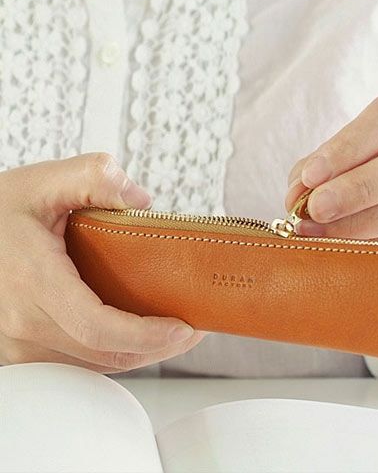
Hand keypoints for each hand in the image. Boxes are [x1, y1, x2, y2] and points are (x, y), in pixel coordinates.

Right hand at [0, 153, 204, 372]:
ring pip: (92, 364)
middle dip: (157, 347)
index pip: (98, 327)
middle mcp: (24, 322)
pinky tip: (133, 334)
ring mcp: (20, 342)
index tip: (184, 329)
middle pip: (104, 353)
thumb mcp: (41, 182)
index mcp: (33, 281)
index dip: (146, 335)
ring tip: (172, 332)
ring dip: (138, 353)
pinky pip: (75, 361)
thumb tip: (138, 199)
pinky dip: (111, 352)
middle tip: (192, 330)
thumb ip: (91, 178)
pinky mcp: (22, 347)